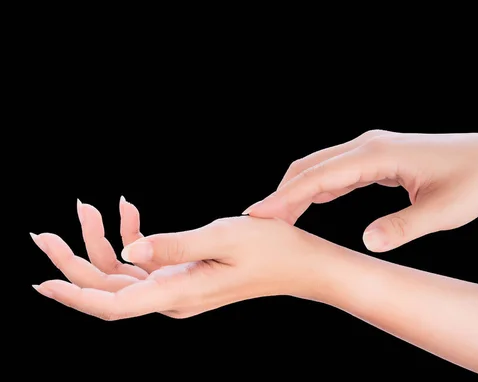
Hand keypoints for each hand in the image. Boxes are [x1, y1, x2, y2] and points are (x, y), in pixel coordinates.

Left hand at [33, 210, 325, 319]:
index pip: (113, 304)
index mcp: (178, 293)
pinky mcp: (184, 278)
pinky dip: (132, 239)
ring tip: (91, 207)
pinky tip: (129, 212)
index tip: (42, 282)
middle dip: (75, 260)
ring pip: (123, 274)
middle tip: (47, 231)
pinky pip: (145, 263)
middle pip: (109, 288)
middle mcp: (172, 298)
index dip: (74, 294)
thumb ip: (173, 244)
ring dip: (102, 243)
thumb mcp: (222, 238)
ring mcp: (177, 289)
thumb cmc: (270, 249)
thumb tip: (127, 249)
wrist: (300, 264)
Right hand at [244, 130, 477, 251]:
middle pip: (310, 167)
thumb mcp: (443, 212)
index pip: (320, 176)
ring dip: (295, 192)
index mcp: (378, 154)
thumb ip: (405, 227)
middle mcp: (368, 145)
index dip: (286, 197)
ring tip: (276, 220)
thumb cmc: (472, 184)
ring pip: (320, 168)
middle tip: (258, 226)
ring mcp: (371, 149)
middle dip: (282, 195)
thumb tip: (368, 243)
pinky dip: (315, 189)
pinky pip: (335, 172)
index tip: (258, 216)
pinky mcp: (376, 157)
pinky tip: (306, 206)